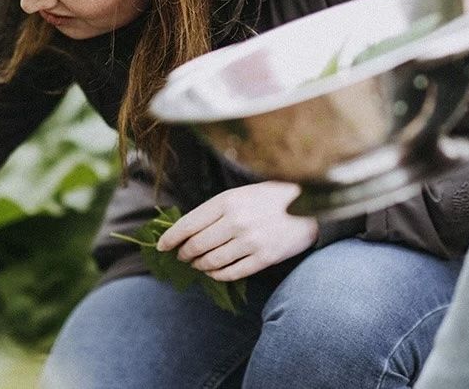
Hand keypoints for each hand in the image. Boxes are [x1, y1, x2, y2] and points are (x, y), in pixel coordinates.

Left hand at [156, 182, 317, 281]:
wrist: (308, 205)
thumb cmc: (268, 198)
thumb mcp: (239, 194)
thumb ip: (214, 210)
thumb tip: (186, 230)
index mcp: (226, 201)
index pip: (188, 224)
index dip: (171, 238)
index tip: (161, 246)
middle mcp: (236, 221)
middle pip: (197, 246)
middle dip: (184, 254)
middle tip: (181, 256)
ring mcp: (251, 241)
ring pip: (212, 262)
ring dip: (200, 266)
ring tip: (197, 264)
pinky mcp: (264, 258)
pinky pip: (232, 273)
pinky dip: (217, 275)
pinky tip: (213, 273)